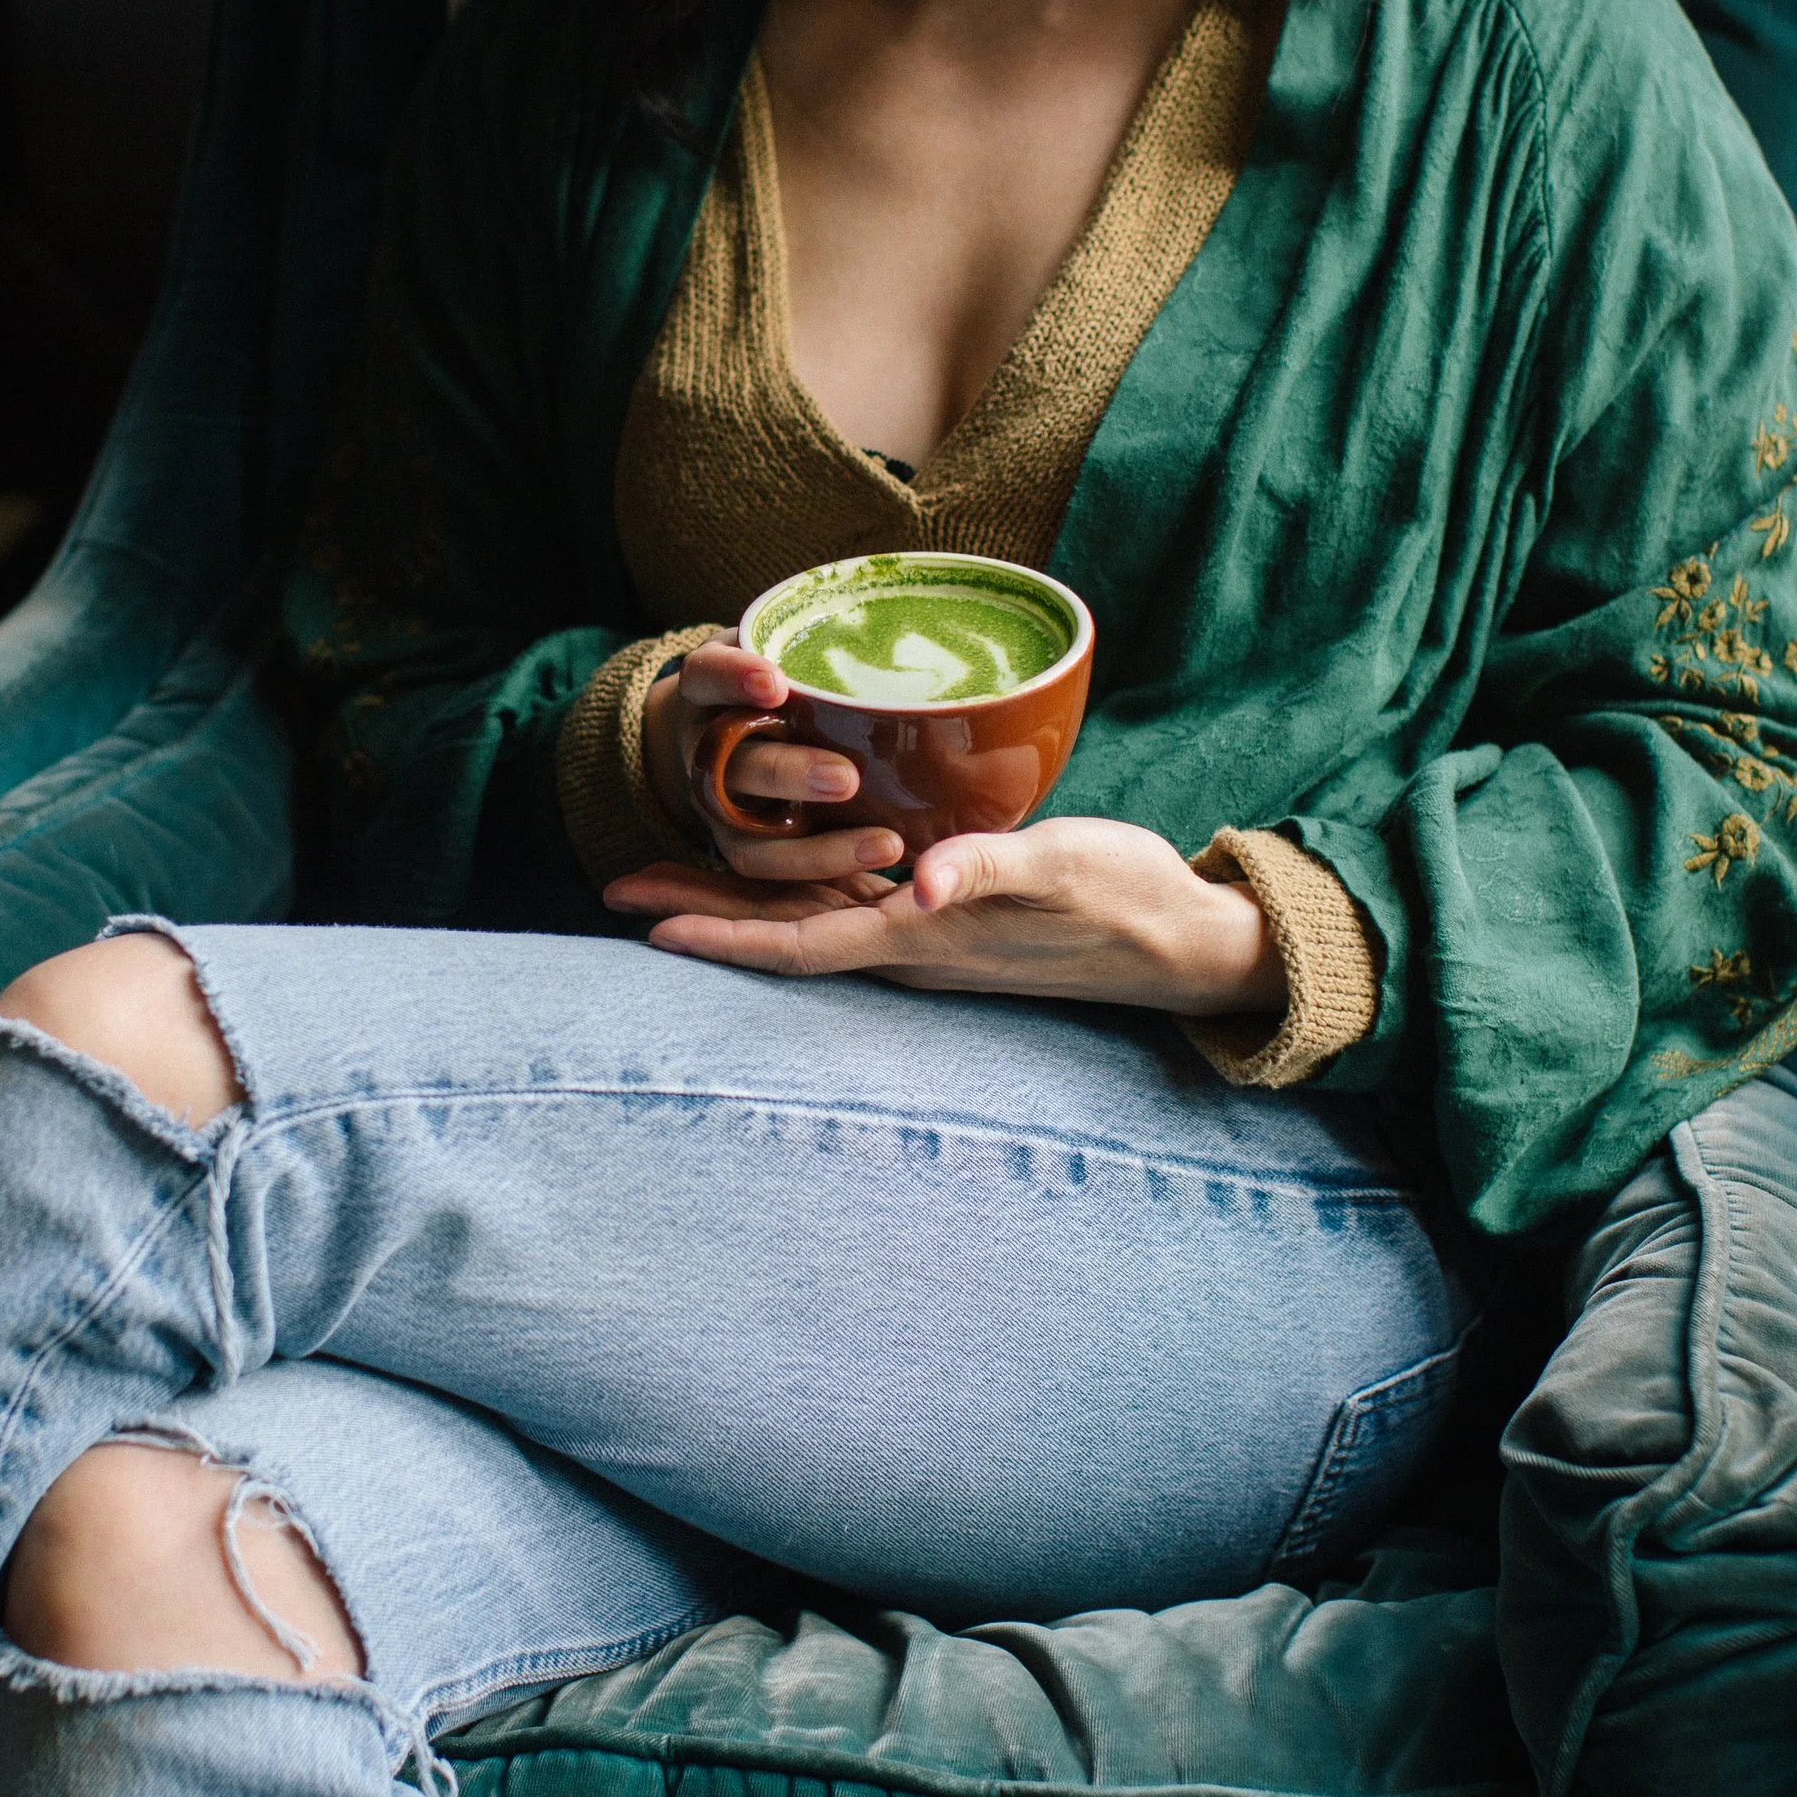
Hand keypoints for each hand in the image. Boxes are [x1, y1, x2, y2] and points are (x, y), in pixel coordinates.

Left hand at [605, 814, 1287, 1015]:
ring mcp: (927, 931)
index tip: (648, 928)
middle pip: (782, 932)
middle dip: (699, 911)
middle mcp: (910, 943)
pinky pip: (849, 897)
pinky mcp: (948, 910)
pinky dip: (796, 880)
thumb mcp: (1063, 867)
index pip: (798, 944)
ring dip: (735, 897)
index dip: (721, 935)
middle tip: (615, 888)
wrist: (1180, 935)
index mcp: (922, 937)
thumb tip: (921, 882)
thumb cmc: (1124, 897)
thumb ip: (991, 866)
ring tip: (665, 871)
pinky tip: (775, 853)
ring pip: (809, 915)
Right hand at [645, 632, 903, 886]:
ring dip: (814, 844)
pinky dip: (820, 868)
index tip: (775, 681)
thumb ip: (824, 641)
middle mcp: (701, 747)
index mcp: (707, 687)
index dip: (735, 678)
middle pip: (732, 765)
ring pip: (748, 830)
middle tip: (846, 778)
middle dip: (787, 773)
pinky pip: (767, 867)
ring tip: (884, 842)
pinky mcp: (735, 844)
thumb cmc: (778, 679)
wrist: (721, 728)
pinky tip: (878, 859)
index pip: (708, 675)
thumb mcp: (781, 645)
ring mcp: (713, 802)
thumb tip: (924, 616)